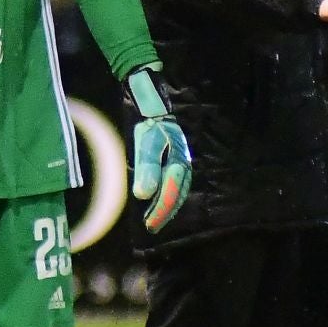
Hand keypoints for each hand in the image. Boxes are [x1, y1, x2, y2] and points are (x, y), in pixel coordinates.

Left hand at [126, 67, 193, 233]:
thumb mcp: (145, 143)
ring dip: (167, 204)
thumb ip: (147, 168)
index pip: (171, 192)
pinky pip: (174, 180)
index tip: (150, 225)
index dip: (161, 211)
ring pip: (177, 188)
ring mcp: (180, 158)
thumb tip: (144, 194)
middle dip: (165, 211)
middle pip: (177, 193)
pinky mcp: (174, 156)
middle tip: (152, 226)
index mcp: (179, 160)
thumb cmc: (147, 122)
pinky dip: (168, 193)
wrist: (152, 100)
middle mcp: (183, 162)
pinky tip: (157, 198)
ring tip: (155, 218)